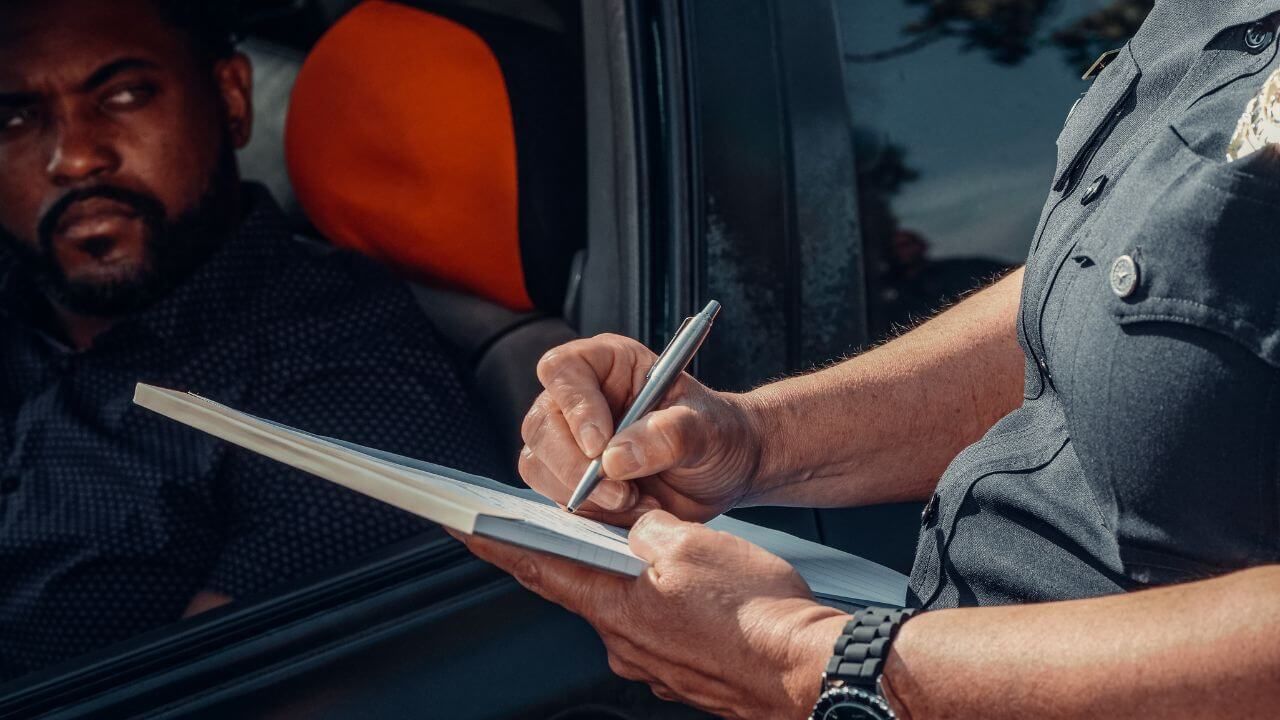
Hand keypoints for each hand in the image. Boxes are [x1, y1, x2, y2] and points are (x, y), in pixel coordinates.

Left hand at [451, 511, 847, 718]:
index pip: (538, 568)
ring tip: (673, 554)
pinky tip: (699, 591)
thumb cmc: (759, 614)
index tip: (462, 527)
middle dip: (582, 554)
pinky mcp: (684, 672)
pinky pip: (661, 628)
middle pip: (584, 586)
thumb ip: (649, 531)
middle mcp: (626, 642)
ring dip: (634, 579)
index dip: (496, 545)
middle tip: (586, 524)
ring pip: (628, 607)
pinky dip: (665, 604)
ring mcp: (654, 663)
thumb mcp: (694, 544)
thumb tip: (636, 530)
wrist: (810, 669)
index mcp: (616, 607)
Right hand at [521, 334, 762, 523]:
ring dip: (586, 496)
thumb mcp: (707, 428)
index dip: (574, 407)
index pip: (562, 370)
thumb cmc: (718, 433)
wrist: (726, 470)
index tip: (601, 445)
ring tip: (638, 501)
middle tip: (623, 492)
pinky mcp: (572, 479)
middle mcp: (580, 398)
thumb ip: (669, 435)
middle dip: (576, 468)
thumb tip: (615, 456)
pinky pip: (558, 499)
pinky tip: (635, 511)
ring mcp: (570, 440)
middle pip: (542, 426)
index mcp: (608, 363)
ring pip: (540, 466)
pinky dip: (594, 514)